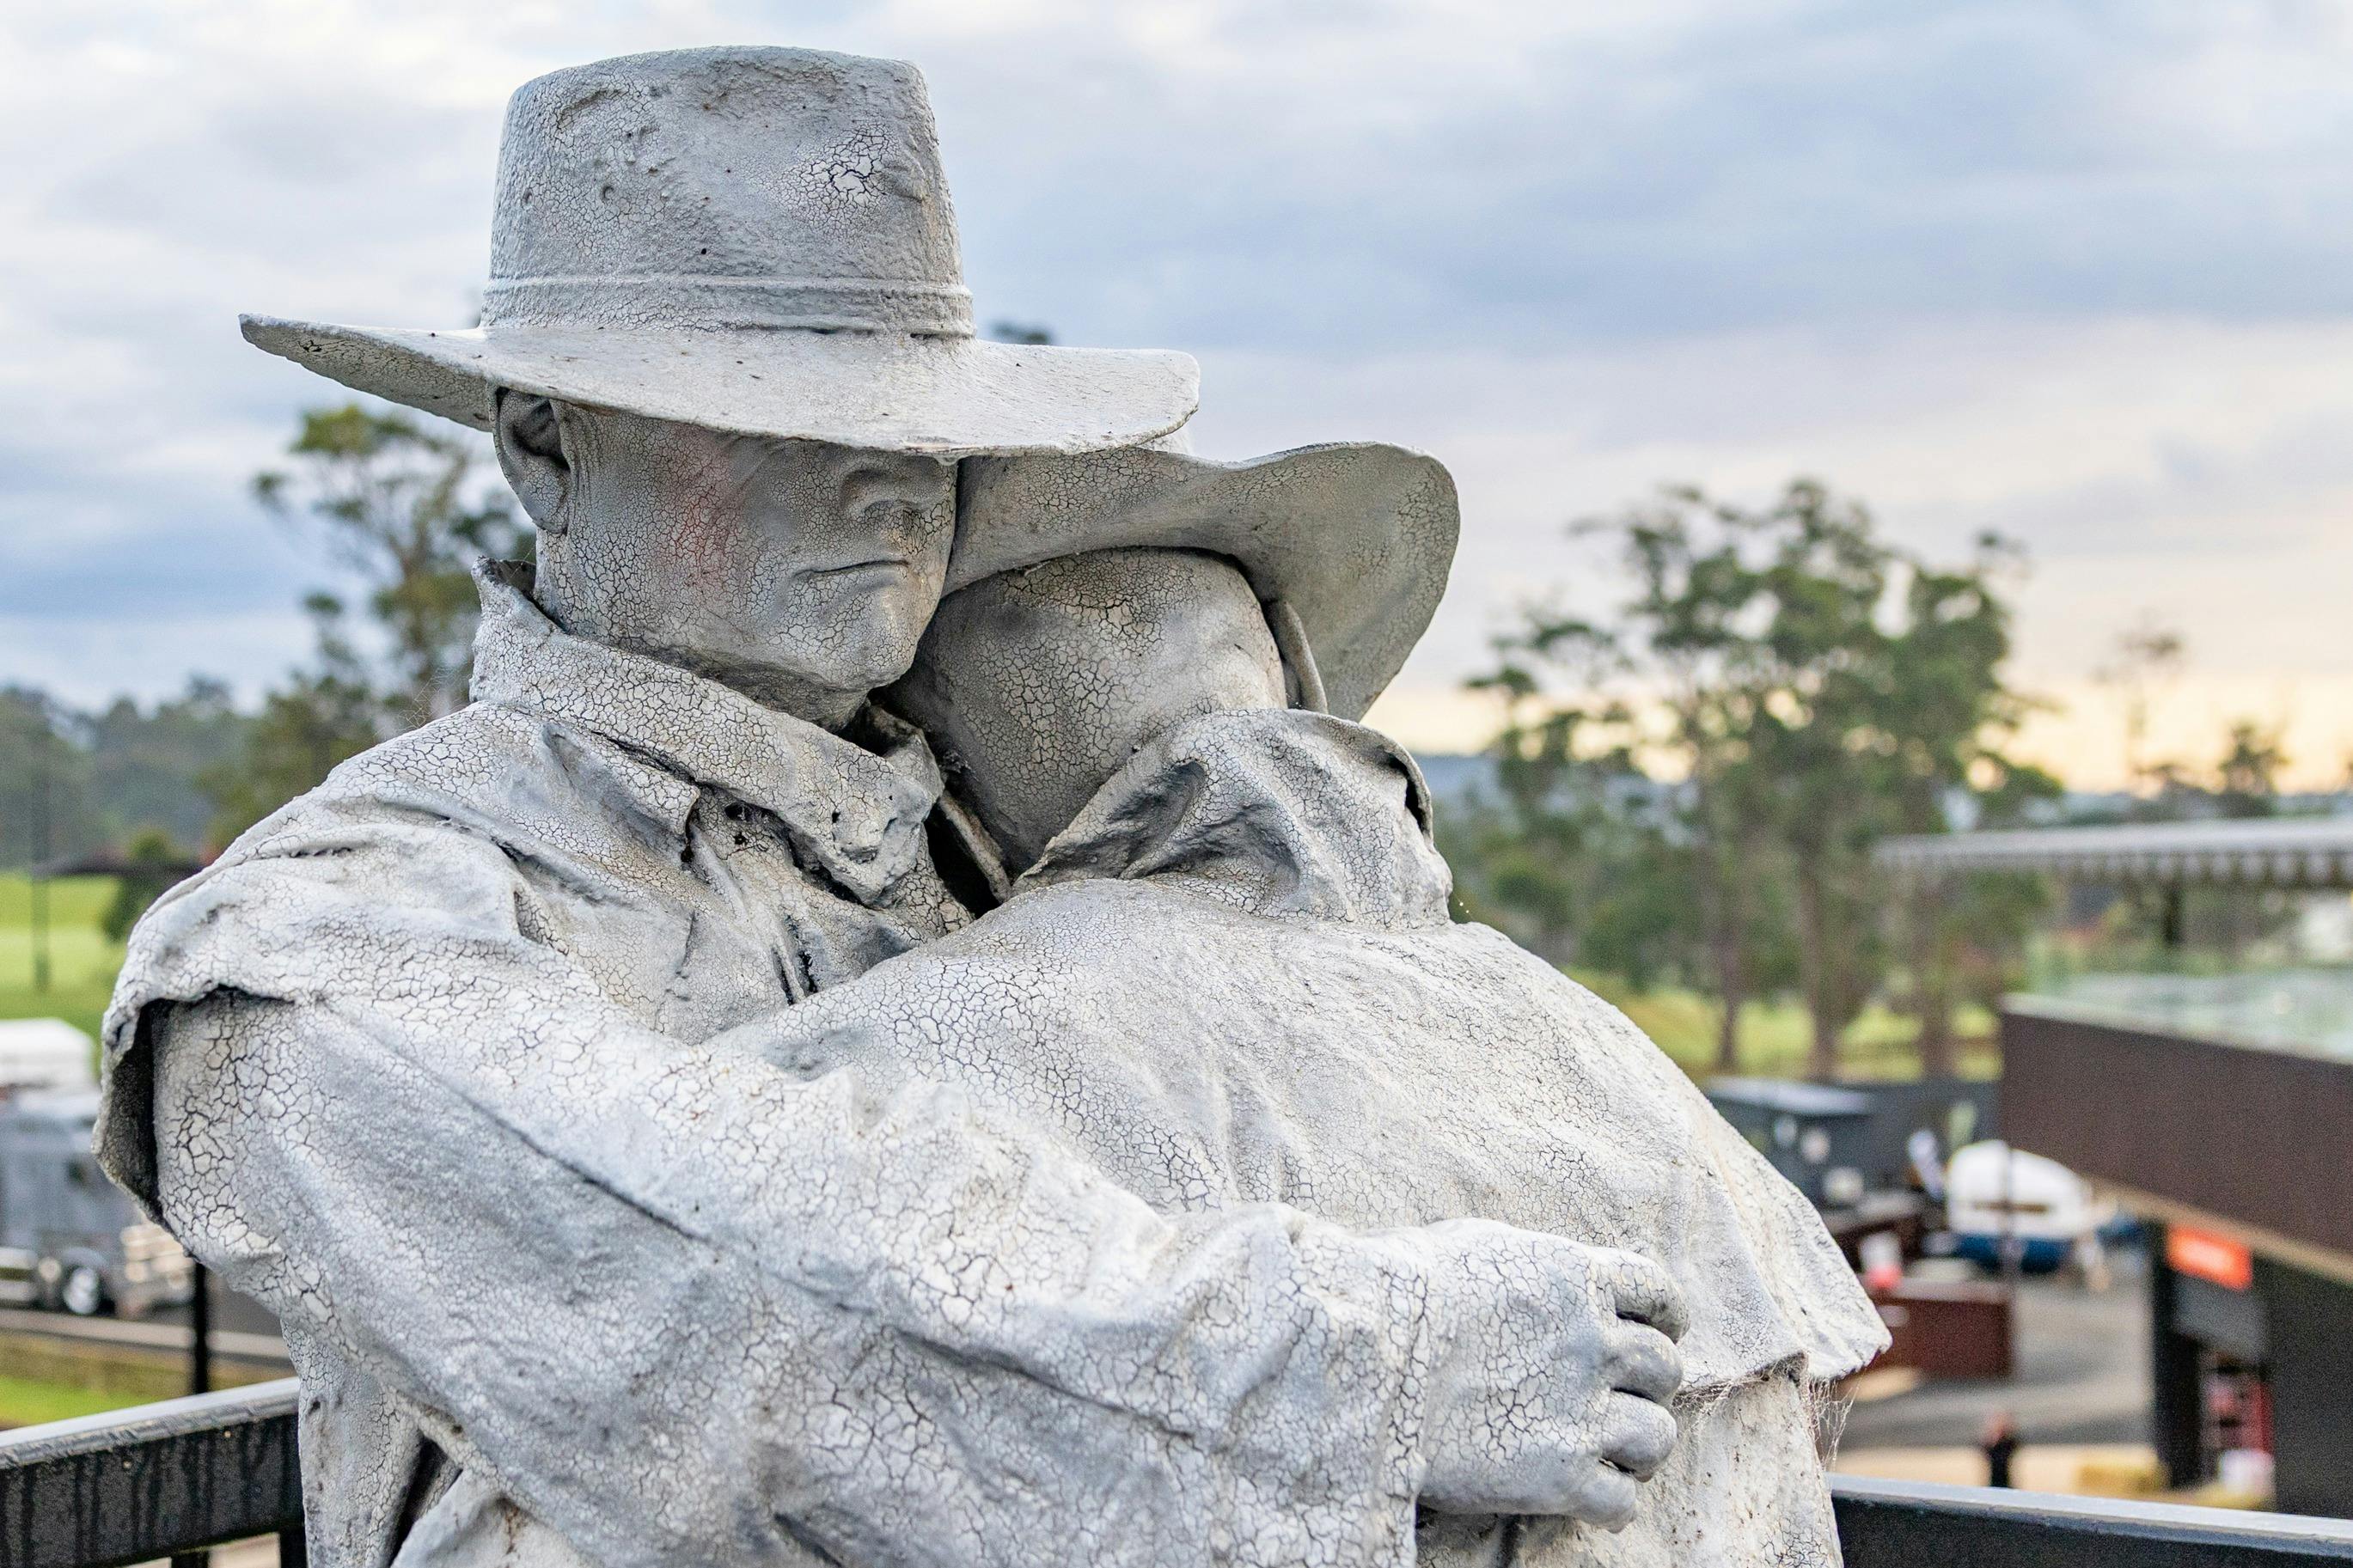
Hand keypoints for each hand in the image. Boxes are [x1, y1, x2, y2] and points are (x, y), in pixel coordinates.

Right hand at [1414, 1221, 1686, 1526]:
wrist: (1362, 1356)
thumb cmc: (1399, 1291)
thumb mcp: (1476, 1244)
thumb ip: (1531, 1263)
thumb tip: (1543, 1272)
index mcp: (1576, 1279)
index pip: (1660, 1294)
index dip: (1663, 1317)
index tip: (1656, 1331)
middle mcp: (1592, 1343)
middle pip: (1663, 1368)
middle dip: (1648, 1383)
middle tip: (1619, 1396)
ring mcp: (1580, 1412)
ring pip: (1656, 1436)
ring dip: (1640, 1446)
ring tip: (1615, 1453)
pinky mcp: (1559, 1476)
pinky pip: (1620, 1500)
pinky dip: (1611, 1502)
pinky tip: (1589, 1498)